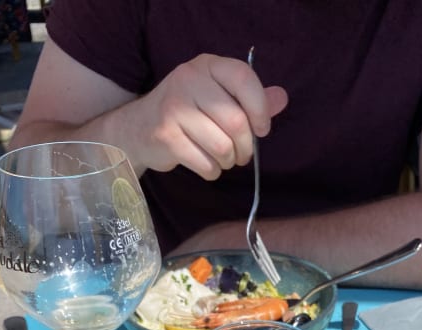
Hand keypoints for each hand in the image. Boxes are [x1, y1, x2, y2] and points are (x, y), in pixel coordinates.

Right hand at [135, 53, 287, 179]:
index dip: (260, 109)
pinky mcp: (166, 136)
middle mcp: (189, 80)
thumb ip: (251, 99)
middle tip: (242, 154)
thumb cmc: (188, 113)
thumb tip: (282, 98)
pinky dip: (212, 171)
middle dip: (245, 147)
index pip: (243, 78)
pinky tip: (206, 164)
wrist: (139, 128)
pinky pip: (205, 163)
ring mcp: (174, 108)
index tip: (261, 129)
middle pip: (236, 121)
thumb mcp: (219, 97)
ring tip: (223, 159)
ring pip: (222, 146)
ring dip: (229, 161)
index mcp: (207, 65)